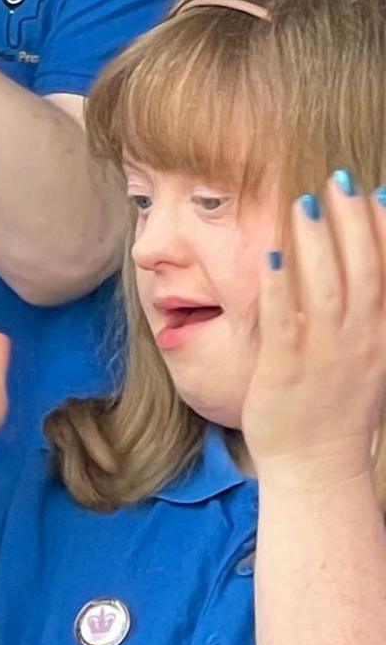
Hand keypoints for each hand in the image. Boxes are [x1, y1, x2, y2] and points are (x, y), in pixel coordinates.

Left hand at [245, 173, 385, 487]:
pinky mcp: (288, 368)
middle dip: (352, 221)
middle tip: (339, 180)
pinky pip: (284, 319)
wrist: (320, 465)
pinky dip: (278, 284)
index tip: (378, 192)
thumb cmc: (339, 408)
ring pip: (326, 287)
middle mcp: (363, 339)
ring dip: (316, 241)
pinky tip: (271, 253)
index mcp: (384, 334)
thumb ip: (372, 318)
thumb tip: (365, 274)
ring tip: (304, 200)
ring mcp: (327, 353)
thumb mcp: (371, 358)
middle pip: (363, 268)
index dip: (385, 230)